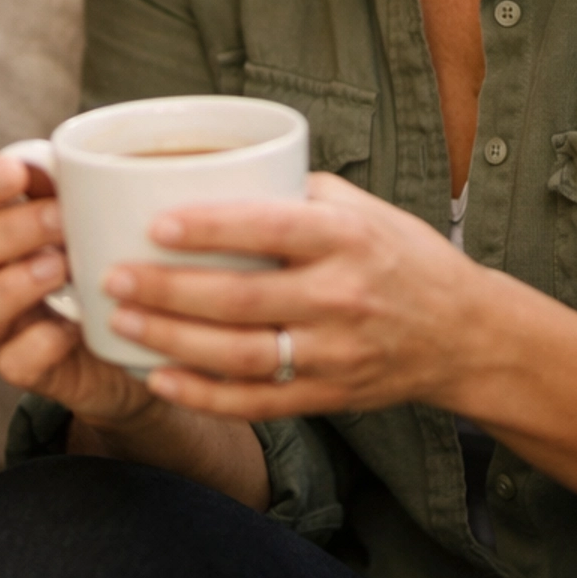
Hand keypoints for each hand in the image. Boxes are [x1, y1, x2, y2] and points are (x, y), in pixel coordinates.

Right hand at [0, 153, 155, 435]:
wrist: (140, 341)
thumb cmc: (113, 263)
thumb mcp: (105, 218)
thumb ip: (91, 188)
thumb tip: (93, 154)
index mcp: (3, 227)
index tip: (16, 172)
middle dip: (8, 231)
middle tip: (60, 219)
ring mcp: (3, 325)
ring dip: (12, 285)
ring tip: (60, 269)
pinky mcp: (27, 367)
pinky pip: (10, 362)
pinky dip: (38, 343)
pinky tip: (72, 327)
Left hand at [102, 172, 492, 422]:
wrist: (465, 334)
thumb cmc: (402, 256)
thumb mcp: (361, 207)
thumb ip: (294, 193)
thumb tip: (216, 175)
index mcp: (346, 238)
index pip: (268, 229)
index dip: (208, 228)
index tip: (154, 223)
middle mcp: (340, 296)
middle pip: (240, 299)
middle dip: (167, 291)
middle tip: (111, 277)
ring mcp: (334, 353)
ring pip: (240, 355)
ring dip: (172, 341)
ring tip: (121, 322)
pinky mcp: (329, 396)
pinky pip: (257, 402)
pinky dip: (204, 395)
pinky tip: (160, 378)